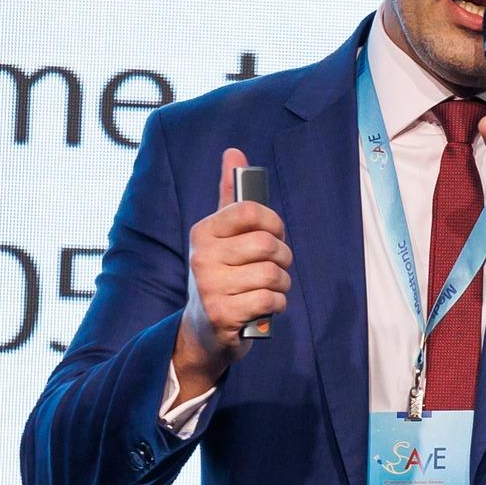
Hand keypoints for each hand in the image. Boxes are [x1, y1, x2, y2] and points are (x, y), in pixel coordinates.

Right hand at [173, 147, 291, 399]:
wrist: (202, 332)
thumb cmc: (220, 276)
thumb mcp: (220, 236)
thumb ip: (229, 196)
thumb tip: (234, 152)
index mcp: (203, 232)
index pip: (251, 211)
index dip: (274, 223)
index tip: (274, 235)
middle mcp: (202, 257)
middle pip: (268, 245)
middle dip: (283, 258)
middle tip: (276, 267)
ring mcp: (210, 288)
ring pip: (273, 274)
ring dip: (281, 285)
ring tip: (269, 289)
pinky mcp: (222, 315)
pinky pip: (270, 300)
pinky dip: (277, 305)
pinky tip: (266, 307)